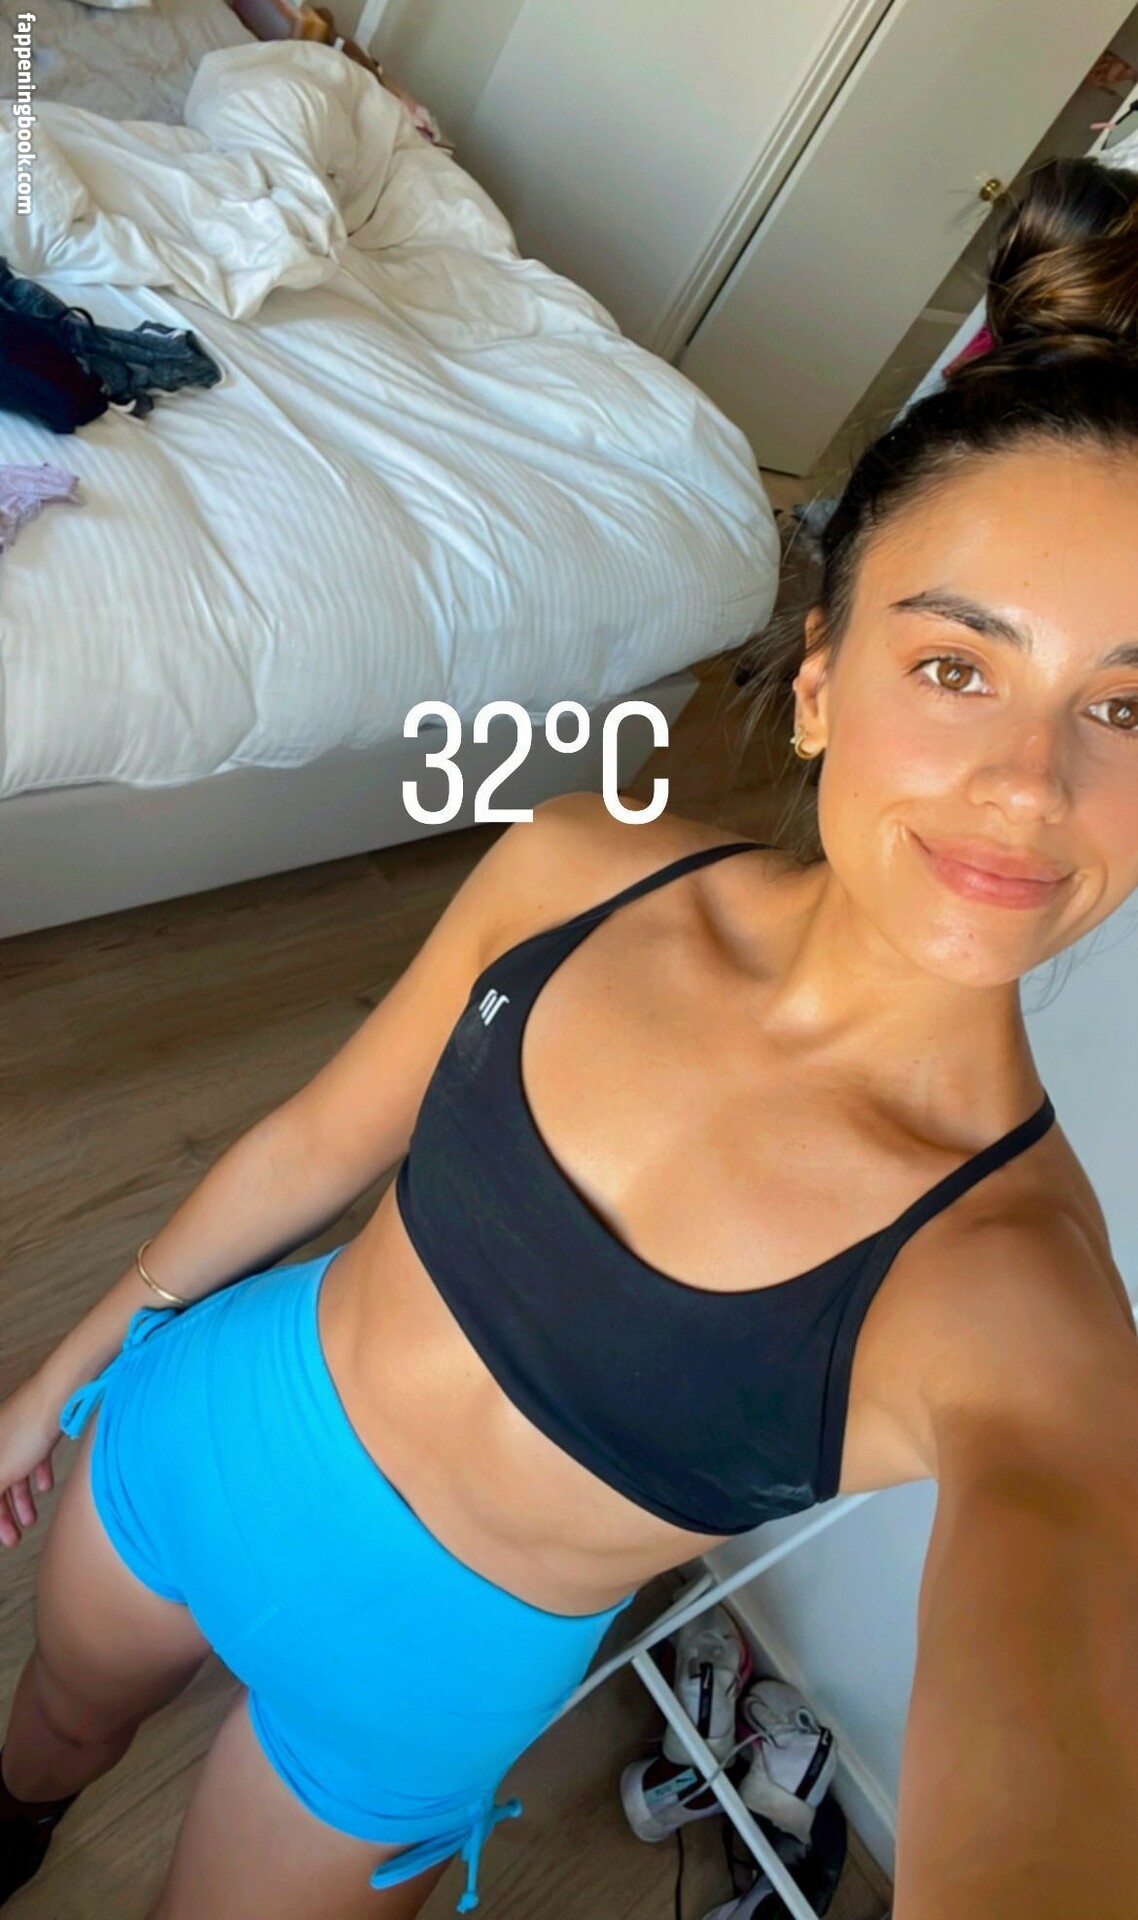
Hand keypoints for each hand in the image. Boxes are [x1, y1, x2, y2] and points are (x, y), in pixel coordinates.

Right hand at [0, 1376, 63, 1547]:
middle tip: (14, 1537)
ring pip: (15, 1472)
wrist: (60, 1395)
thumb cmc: (25, 1429)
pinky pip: (33, 1457)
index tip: (0, 1535)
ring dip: (22, 1499)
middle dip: (4, 1513)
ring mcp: (18, 1432)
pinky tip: (46, 1487)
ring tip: (32, 1519)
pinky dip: (37, 1474)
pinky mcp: (39, 1428)